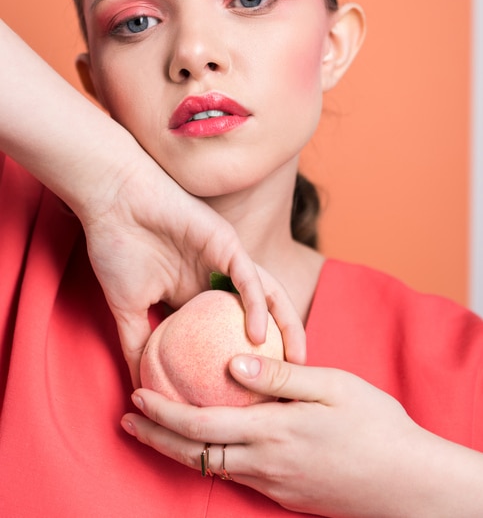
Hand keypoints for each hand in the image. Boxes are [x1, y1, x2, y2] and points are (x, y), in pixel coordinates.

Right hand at [81, 156, 305, 385]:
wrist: (113, 201)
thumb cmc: (118, 246)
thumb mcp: (128, 307)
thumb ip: (137, 342)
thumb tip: (139, 386)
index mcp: (197, 292)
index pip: (230, 330)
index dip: (247, 357)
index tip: (256, 393)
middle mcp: (218, 277)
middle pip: (260, 314)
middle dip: (281, 346)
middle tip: (292, 383)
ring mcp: (226, 259)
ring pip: (267, 294)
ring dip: (285, 326)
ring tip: (295, 360)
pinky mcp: (226, 242)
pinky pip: (249, 277)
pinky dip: (256, 305)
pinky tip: (258, 333)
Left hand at [122, 356, 482, 516]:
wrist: (408, 484)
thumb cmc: (375, 426)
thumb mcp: (333, 388)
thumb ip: (281, 376)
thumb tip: (233, 362)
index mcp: (274, 431)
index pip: (202, 424)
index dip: (164, 412)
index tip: (136, 394)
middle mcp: (265, 463)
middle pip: (195, 453)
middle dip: (155, 435)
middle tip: (126, 417)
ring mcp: (273, 483)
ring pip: (210, 467)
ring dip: (176, 448)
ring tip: (152, 430)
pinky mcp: (284, 493)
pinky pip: (235, 474)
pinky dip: (208, 457)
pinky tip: (207, 443)